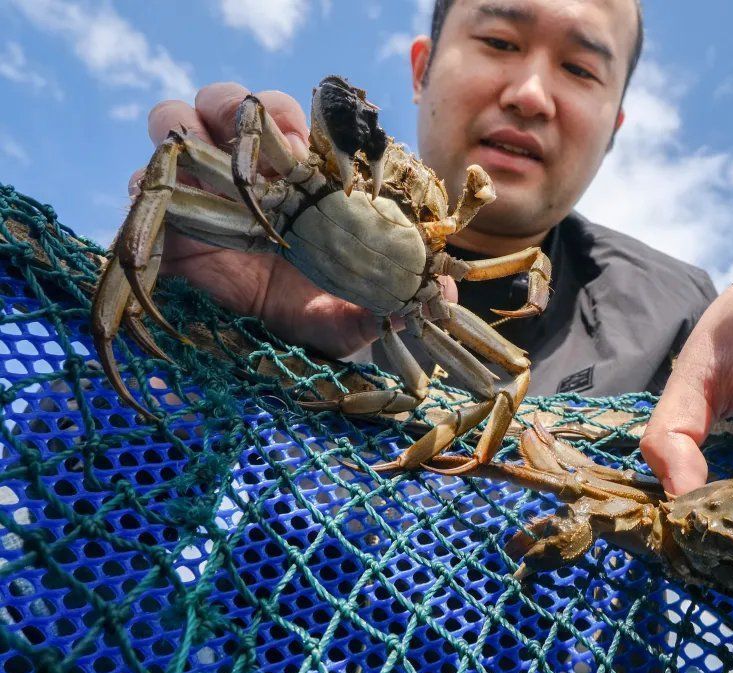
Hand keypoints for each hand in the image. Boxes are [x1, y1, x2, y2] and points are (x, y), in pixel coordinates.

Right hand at [137, 82, 454, 357]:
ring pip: (178, 120)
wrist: (259, 362)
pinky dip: (156, 182)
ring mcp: (200, 190)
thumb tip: (442, 292)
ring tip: (226, 165)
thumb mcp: (355, 319)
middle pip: (232, 103)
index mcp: (295, 181)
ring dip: (193, 126)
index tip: (311, 143)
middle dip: (245, 107)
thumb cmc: (313, 325)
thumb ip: (394, 303)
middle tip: (273, 144)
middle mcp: (247, 175)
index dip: (298, 118)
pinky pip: (144, 180)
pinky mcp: (161, 220)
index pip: (290, 120)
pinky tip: (189, 211)